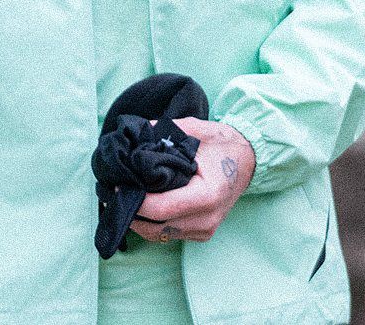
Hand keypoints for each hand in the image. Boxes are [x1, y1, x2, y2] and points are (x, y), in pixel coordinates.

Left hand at [129, 118, 254, 244]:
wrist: (247, 158)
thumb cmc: (221, 143)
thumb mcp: (194, 129)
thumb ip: (162, 132)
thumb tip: (133, 136)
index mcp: (208, 194)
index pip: (162, 209)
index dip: (136, 200)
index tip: (119, 185)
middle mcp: (207, 218)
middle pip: (157, 228)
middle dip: (132, 212)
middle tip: (117, 192)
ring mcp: (206, 230)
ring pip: (160, 235)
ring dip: (140, 220)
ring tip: (126, 197)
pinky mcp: (203, 233)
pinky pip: (170, 233)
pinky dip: (153, 222)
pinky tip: (144, 203)